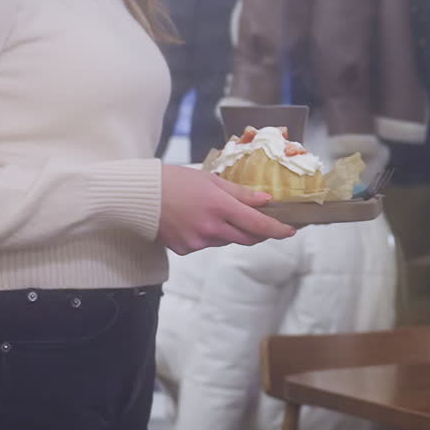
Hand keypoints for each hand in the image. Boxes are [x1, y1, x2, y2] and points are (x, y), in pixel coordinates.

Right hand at [158, 165, 295, 254]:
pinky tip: (195, 220)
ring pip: (226, 241)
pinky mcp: (185, 249)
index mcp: (219, 206)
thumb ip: (239, 192)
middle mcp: (211, 228)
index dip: (277, 229)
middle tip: (265, 224)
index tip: (290, 230)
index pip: (258, 224)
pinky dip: (209, 235)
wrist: (139, 196)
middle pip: (247, 238)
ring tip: (216, 213)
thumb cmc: (173, 180)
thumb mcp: (209, 179)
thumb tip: (265, 201)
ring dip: (231, 231)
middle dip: (259, 233)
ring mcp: (198, 241)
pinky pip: (207, 244)